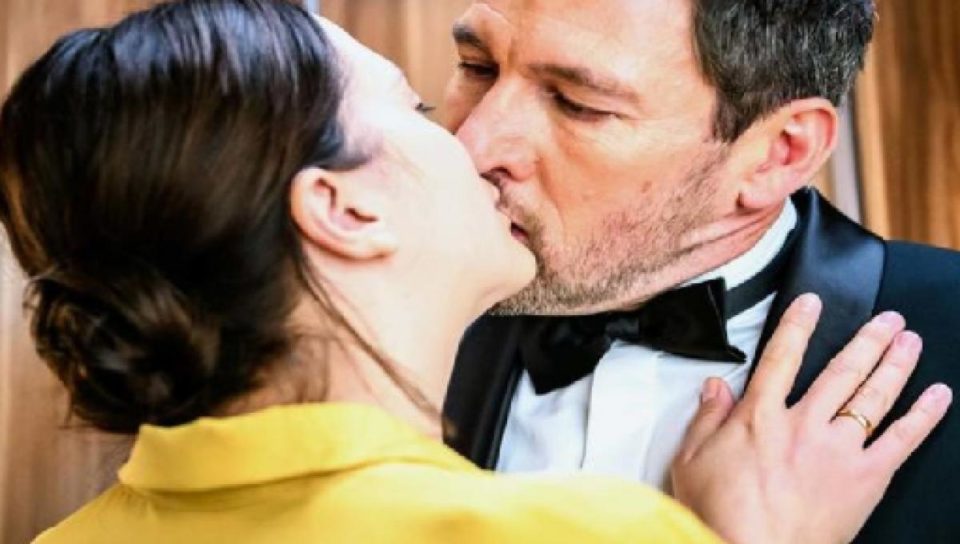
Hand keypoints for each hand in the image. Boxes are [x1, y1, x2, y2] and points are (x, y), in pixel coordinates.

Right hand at [670, 294, 951, 543]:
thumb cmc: (720, 516)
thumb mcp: (691, 462)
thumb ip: (705, 419)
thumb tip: (714, 387)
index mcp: (759, 417)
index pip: (782, 357)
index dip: (798, 325)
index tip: (812, 303)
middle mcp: (803, 425)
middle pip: (841, 371)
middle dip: (867, 340)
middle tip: (886, 320)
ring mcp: (838, 451)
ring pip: (874, 396)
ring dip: (895, 365)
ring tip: (910, 343)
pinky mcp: (865, 479)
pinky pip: (902, 440)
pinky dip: (923, 416)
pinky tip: (937, 397)